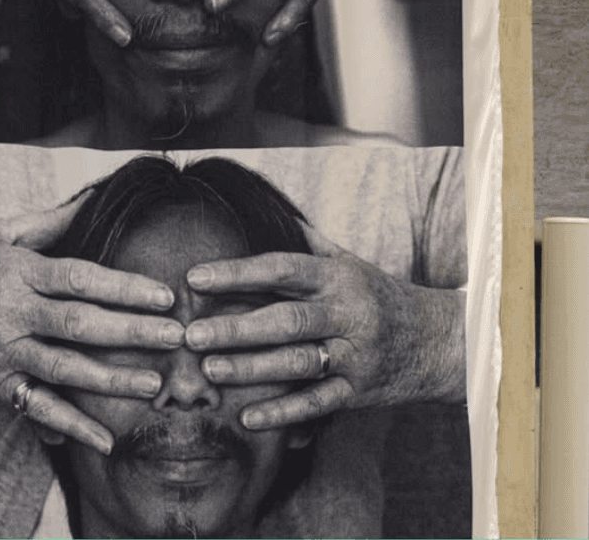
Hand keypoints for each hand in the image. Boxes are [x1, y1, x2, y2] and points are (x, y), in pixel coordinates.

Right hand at [0, 197, 184, 453]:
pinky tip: (105, 439)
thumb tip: (96, 197)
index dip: (124, 287)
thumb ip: (51, 221)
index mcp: (18, 272)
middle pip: (79, 324)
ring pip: (64, 369)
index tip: (164, 295)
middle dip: (131, 332)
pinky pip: (37, 408)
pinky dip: (71, 426)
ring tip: (154, 383)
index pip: (80, 279)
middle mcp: (12, 314)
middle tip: (175, 336)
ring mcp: (4, 353)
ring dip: (112, 380)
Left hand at [183, 226, 465, 429]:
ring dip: (252, 368)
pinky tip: (248, 418)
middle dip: (236, 327)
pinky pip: (319, 404)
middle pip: (286, 319)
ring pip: (299, 362)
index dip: (237, 273)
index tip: (196, 278)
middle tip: (191, 335)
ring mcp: (354, 354)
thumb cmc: (378, 294)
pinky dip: (284, 412)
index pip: (282, 269)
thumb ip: (307, 242)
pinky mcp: (360, 391)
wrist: (439, 339)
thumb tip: (269, 211)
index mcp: (337, 277)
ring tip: (210, 370)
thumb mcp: (348, 261)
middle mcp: (346, 313)